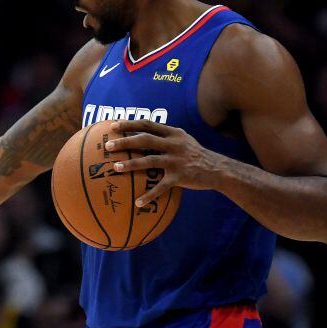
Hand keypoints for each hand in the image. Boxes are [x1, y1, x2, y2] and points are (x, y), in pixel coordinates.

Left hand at [106, 120, 224, 208]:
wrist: (218, 169)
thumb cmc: (195, 154)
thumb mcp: (183, 139)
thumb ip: (165, 135)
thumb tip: (141, 132)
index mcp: (173, 133)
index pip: (148, 125)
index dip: (130, 124)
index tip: (113, 126)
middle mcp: (174, 144)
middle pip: (145, 140)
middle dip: (125, 142)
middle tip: (108, 146)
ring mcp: (177, 160)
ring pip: (149, 160)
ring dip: (130, 164)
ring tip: (115, 168)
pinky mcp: (180, 177)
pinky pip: (161, 187)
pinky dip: (149, 195)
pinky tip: (138, 203)